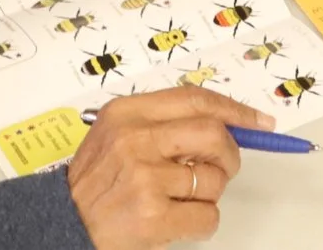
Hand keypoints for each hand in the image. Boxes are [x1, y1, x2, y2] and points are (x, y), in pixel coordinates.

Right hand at [69, 87, 264, 249]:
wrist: (62, 223)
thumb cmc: (95, 183)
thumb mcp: (115, 134)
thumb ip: (161, 123)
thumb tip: (225, 124)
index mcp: (127, 113)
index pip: (195, 99)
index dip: (235, 110)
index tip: (259, 122)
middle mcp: (135, 140)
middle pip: (213, 134)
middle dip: (230, 154)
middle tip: (224, 168)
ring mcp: (144, 178)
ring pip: (213, 180)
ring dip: (208, 195)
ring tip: (180, 200)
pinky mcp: (153, 215)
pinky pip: (207, 216)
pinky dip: (202, 223)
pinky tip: (178, 221)